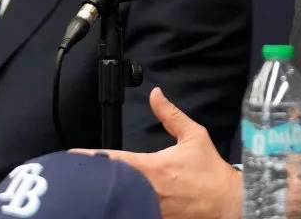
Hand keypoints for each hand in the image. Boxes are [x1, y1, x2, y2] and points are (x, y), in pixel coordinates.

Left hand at [71, 87, 241, 218]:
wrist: (228, 203)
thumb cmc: (210, 171)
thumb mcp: (194, 136)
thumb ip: (171, 115)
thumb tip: (155, 94)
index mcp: (153, 168)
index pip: (114, 161)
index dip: (90, 158)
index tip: (72, 157)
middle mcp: (147, 191)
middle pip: (109, 185)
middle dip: (93, 179)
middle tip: (76, 174)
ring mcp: (150, 210)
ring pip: (119, 202)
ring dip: (106, 194)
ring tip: (89, 189)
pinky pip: (133, 213)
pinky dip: (121, 207)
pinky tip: (112, 203)